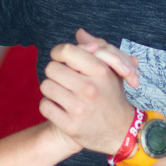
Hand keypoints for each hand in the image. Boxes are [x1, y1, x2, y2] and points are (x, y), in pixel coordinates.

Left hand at [39, 29, 141, 153]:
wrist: (120, 132)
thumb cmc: (112, 97)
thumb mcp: (110, 70)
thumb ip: (96, 48)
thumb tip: (79, 33)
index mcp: (100, 72)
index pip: (67, 51)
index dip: (59, 53)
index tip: (61, 60)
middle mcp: (90, 89)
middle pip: (52, 68)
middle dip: (56, 73)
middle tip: (64, 80)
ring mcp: (79, 108)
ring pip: (46, 86)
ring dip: (51, 90)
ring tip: (63, 94)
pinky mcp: (70, 126)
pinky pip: (45, 106)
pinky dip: (49, 106)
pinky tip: (61, 108)